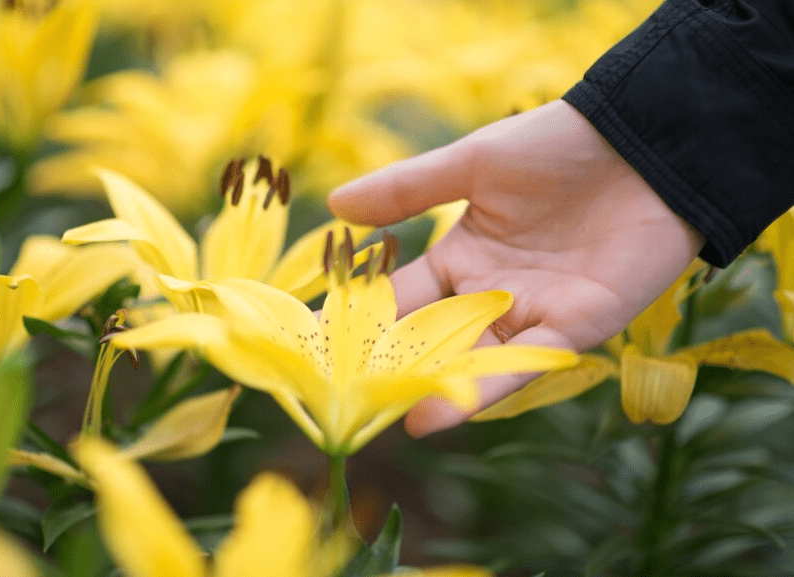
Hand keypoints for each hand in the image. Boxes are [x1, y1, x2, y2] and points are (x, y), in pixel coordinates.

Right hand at [328, 100, 704, 436]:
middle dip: (387, 367)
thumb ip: (408, 188)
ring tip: (383, 418)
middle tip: (336, 398)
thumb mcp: (473, 161)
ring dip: (430, 389)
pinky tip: (435, 412)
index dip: (356, 318)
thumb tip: (335, 205)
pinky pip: (524, 361)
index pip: (397, 296)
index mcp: (460, 255)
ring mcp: (530, 314)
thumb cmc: (557, 144)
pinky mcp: (575, 326)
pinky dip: (483, 389)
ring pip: (472, 360)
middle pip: (429, 339)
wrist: (643, 142)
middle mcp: (489, 292)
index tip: (309, 343)